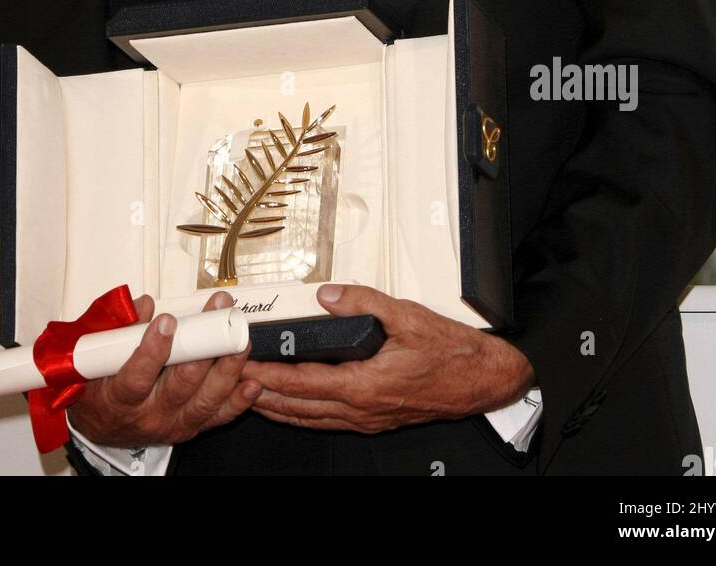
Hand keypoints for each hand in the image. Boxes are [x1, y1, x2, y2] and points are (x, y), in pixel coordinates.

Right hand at [66, 290, 260, 447]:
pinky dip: (237, 401)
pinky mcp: (190, 428)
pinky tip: (250, 382)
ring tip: (240, 340)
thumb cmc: (98, 388)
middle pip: (180, 386)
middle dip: (203, 347)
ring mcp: (172, 423)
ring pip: (204, 400)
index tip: (168, 321)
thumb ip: (117, 327)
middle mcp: (148, 415)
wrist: (102, 426)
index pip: (136, 377)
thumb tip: (144, 304)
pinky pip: (218, 417)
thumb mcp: (93, 356)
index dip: (153, 350)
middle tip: (217, 315)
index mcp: (119, 398)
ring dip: (226, 368)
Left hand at [242, 283, 535, 433]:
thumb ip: (363, 302)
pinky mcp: (374, 418)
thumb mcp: (407, 315)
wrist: (480, 379)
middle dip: (263, 394)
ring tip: (250, 394)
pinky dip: (302, 414)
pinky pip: (327, 420)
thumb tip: (328, 295)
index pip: (304, 383)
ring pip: (310, 419)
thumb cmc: (450, 353)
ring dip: (277, 408)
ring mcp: (368, 417)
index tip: (247, 363)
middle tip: (234, 379)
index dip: (271, 374)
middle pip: (300, 407)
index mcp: (367, 384)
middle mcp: (363, 408)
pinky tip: (292, 406)